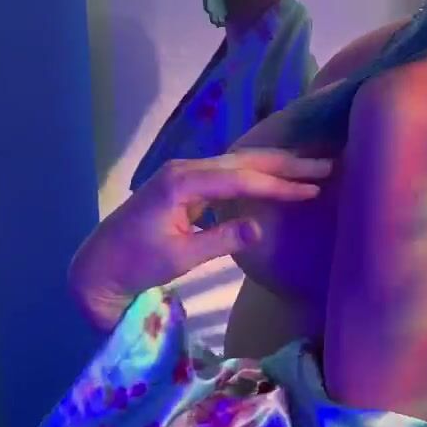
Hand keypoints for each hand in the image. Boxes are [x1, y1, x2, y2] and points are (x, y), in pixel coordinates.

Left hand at [69, 147, 332, 328]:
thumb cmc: (136, 264)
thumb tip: (260, 227)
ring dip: (274, 165)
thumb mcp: (181, 257)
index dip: (281, 184)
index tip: (314, 189)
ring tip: (312, 165)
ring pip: (237, 163)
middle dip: (286, 163)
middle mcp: (185, 169)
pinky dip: (256, 172)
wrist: (99, 266)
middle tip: (327, 164)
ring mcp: (184, 174)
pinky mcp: (185, 185)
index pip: (242, 178)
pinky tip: (276, 174)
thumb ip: (221, 240)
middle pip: (243, 161)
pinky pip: (227, 173)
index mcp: (183, 182)